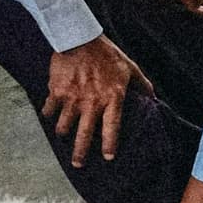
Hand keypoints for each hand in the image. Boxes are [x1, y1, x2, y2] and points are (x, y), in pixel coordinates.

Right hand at [44, 35, 150, 166]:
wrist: (78, 37)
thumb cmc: (107, 53)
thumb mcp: (130, 67)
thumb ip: (143, 85)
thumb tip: (155, 99)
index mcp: (113, 98)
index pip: (112, 128)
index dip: (110, 145)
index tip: (108, 158)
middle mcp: (92, 102)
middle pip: (85, 135)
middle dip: (80, 153)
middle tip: (78, 164)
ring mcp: (72, 98)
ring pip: (64, 126)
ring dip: (63, 134)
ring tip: (63, 137)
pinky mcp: (55, 91)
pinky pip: (49, 110)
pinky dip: (48, 114)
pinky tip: (49, 116)